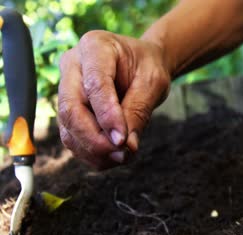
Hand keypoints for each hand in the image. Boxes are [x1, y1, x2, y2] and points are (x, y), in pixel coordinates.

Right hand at [58, 30, 169, 168]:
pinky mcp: (69, 111)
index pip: (94, 85)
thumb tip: (126, 146)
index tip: (122, 140)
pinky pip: (73, 138)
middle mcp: (73, 66)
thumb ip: (139, 111)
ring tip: (123, 156)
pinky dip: (92, 154)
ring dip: (94, 150)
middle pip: (71, 109)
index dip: (106, 116)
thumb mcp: (153, 82)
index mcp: (95, 47)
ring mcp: (66, 89)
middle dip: (95, 139)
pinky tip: (114, 157)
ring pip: (68, 128)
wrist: (142, 64)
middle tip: (122, 153)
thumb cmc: (147, 67)